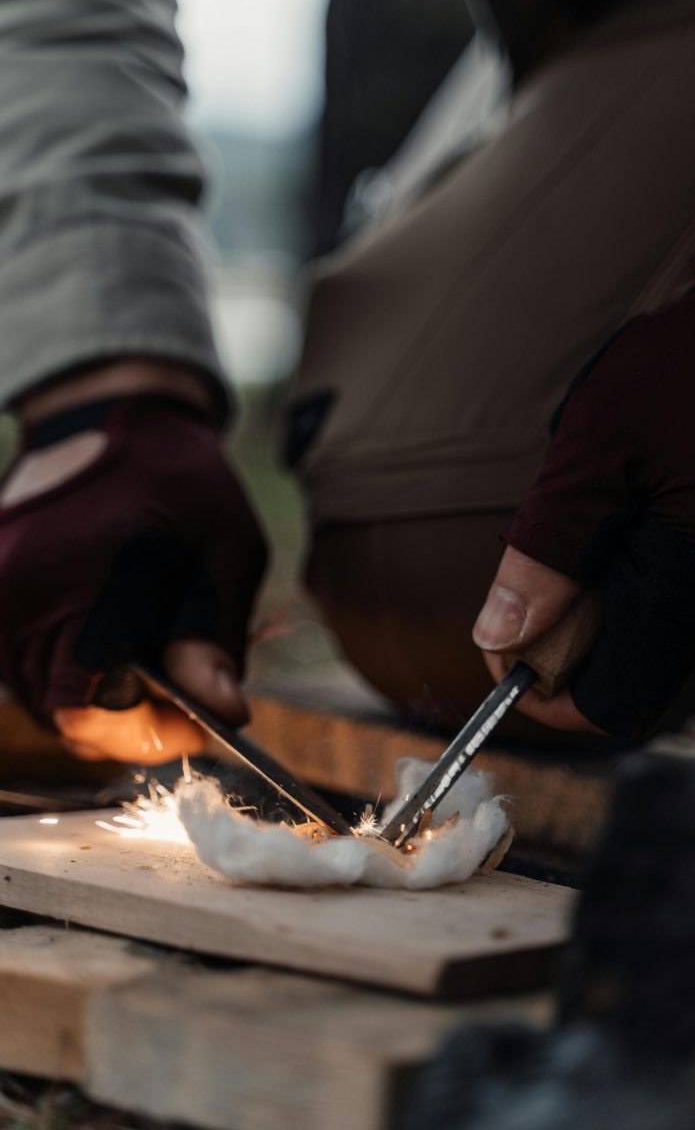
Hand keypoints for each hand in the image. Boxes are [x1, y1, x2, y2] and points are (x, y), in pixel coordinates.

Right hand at [0, 365, 266, 761]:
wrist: (109, 413)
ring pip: (43, 700)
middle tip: (193, 696)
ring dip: (104, 703)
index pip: (90, 709)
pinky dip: (75, 675)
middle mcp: (15, 599)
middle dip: (135, 723)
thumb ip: (212, 636)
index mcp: (75, 583)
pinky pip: (28, 669)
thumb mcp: (224, 551)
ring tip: (160, 663)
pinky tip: (120, 645)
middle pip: (63, 716)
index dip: (153, 733)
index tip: (209, 719)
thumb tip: (222, 711)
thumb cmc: (179, 477)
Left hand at [473, 264, 694, 736]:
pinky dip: (619, 576)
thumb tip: (500, 636)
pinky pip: (661, 602)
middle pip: (619, 674)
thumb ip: (545, 552)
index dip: (541, 688)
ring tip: (587, 517)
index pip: (606, 703)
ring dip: (589, 601)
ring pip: (638, 639)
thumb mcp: (595, 452)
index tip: (501, 640)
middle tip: (537, 557)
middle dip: (560, 634)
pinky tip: (618, 512)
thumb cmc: (690, 372)